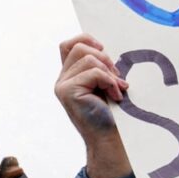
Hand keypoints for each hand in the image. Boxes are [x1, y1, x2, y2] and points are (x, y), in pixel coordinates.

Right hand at [55, 34, 131, 177]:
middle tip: (115, 76)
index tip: (103, 50)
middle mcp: (62, 80)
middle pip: (79, 47)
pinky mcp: (68, 91)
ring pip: (89, 58)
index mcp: (69, 76)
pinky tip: (115, 96)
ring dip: (109, 72)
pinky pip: (94, 72)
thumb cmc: (109, 112)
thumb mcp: (103, 83)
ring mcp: (62, 86)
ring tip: (116, 89)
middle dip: (103, 57)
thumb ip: (99, 67)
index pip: (68, 45)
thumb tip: (103, 48)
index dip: (86, 39)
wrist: (108, 137)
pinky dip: (110, 82)